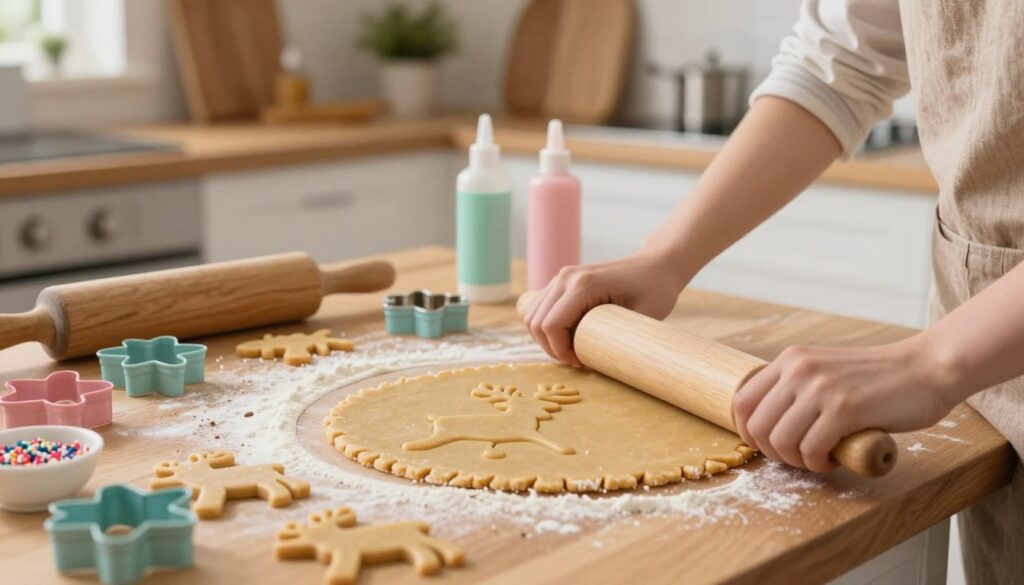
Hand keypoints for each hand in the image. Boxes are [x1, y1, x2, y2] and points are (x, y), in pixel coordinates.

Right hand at [522, 249, 688, 365]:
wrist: (656, 265)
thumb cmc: (655, 291)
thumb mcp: (642, 316)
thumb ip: (618, 338)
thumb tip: (597, 363)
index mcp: (583, 284)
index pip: (551, 325)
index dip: (560, 351)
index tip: (582, 362)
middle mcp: (566, 277)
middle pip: (536, 322)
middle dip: (551, 349)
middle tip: (578, 360)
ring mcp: (561, 277)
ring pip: (531, 316)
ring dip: (545, 339)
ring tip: (571, 350)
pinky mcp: (561, 282)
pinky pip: (538, 308)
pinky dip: (544, 327)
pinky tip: (566, 337)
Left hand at [732, 336, 958, 472]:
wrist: (927, 368)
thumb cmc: (878, 379)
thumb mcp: (825, 372)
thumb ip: (797, 388)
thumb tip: (768, 425)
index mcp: (791, 360)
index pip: (741, 401)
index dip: (747, 432)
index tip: (769, 446)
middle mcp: (799, 370)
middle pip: (756, 426)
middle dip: (773, 453)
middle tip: (799, 457)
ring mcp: (820, 388)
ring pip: (780, 441)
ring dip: (797, 462)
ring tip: (819, 458)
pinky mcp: (844, 408)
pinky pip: (810, 450)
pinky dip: (819, 464)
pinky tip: (835, 459)